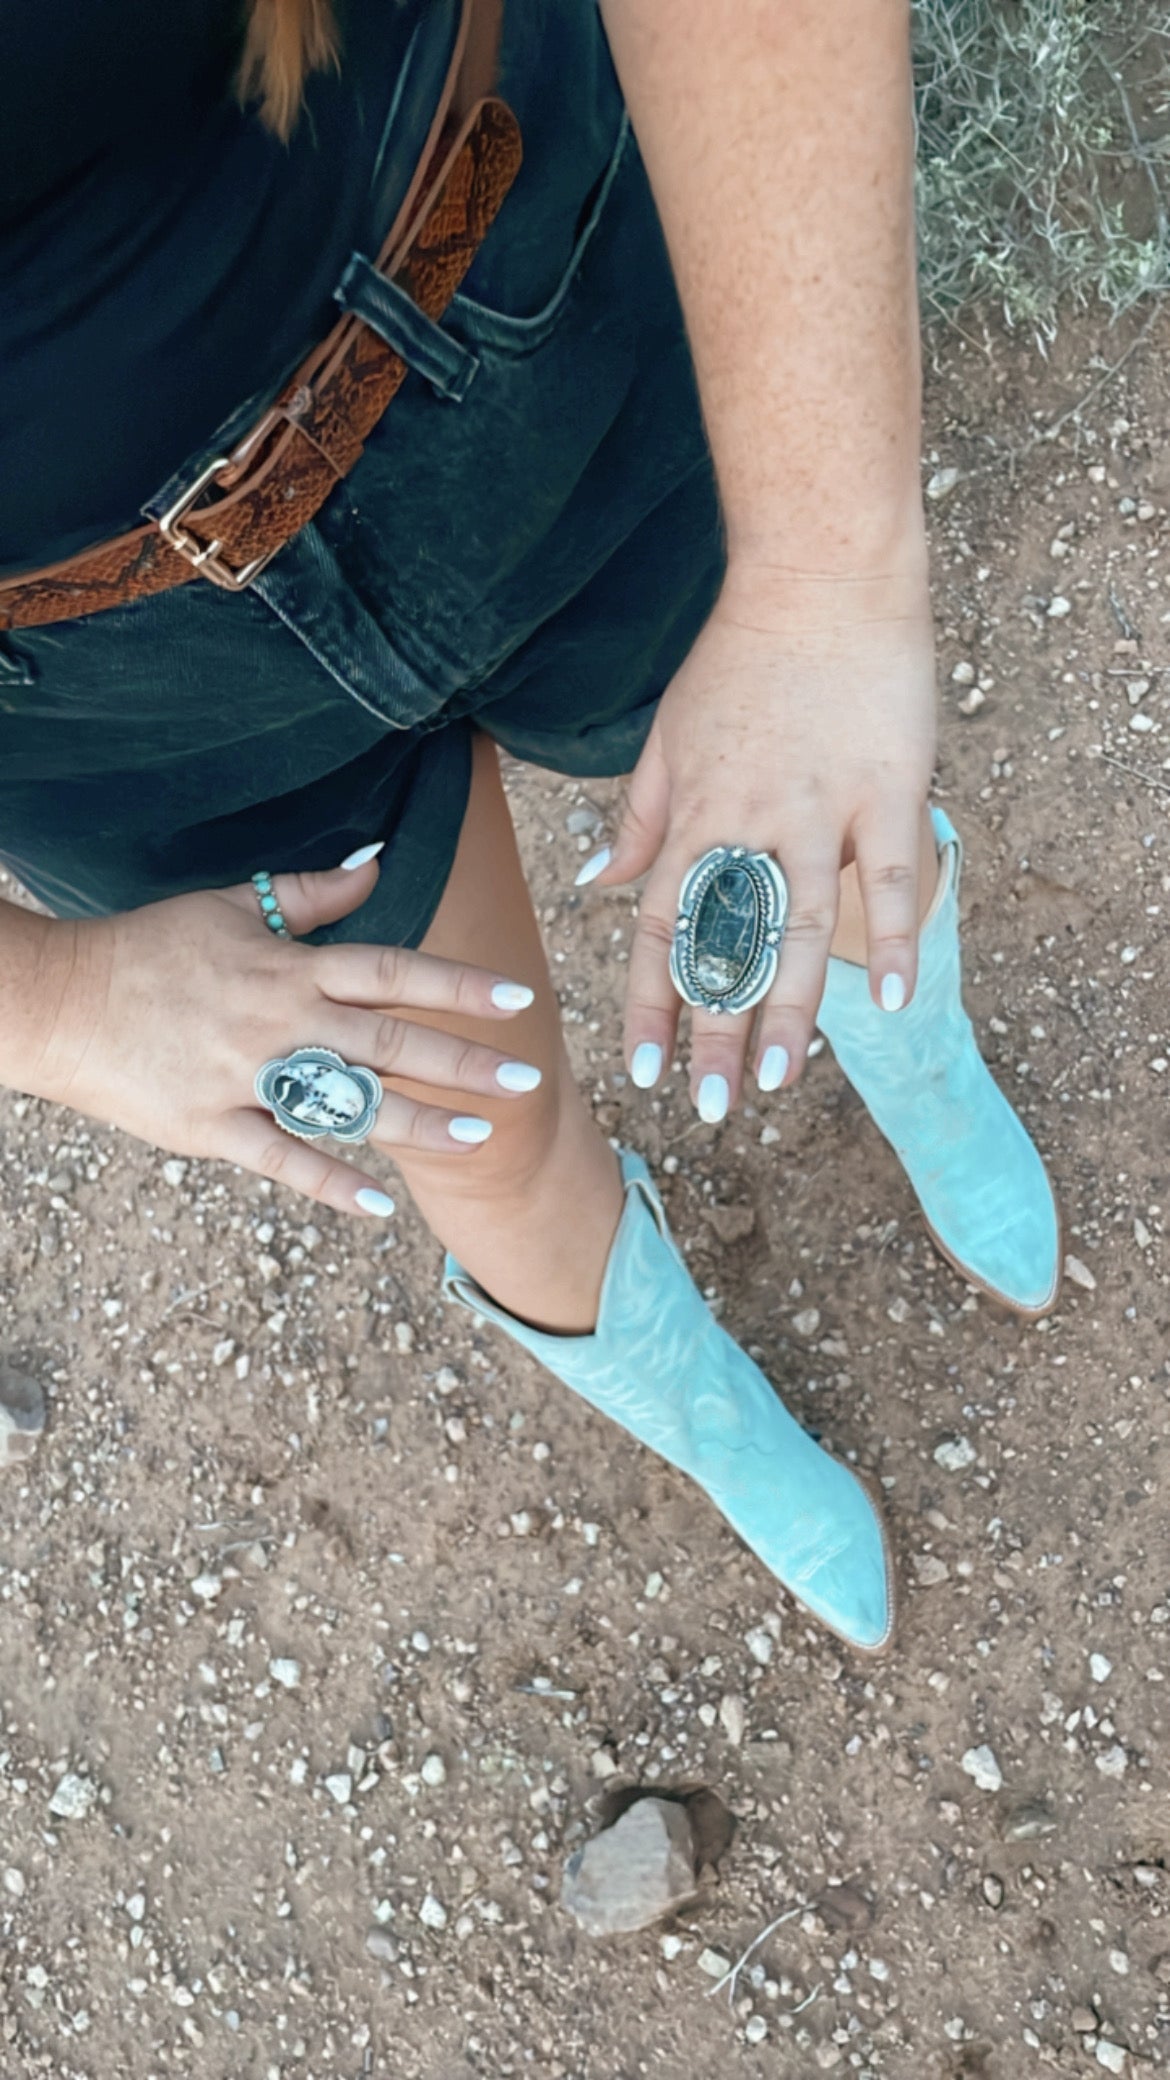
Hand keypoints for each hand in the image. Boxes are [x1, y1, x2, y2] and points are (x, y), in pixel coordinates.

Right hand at [21, 853, 540, 1215]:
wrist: (59, 1000)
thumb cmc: (148, 949)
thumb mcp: (230, 906)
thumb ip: (310, 895)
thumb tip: (377, 861)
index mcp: (289, 966)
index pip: (391, 971)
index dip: (457, 984)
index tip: (518, 998)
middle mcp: (278, 1019)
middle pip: (388, 1042)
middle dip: (462, 1062)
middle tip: (527, 1081)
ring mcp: (246, 1075)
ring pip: (347, 1103)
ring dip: (417, 1123)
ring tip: (479, 1139)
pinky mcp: (210, 1125)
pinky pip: (280, 1159)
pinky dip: (330, 1183)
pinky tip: (380, 1204)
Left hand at [579, 565, 936, 1111]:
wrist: (819, 576)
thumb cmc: (739, 657)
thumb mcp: (667, 736)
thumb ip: (637, 820)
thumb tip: (594, 884)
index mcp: (693, 815)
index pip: (661, 928)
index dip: (652, 1004)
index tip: (645, 1069)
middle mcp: (749, 823)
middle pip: (726, 945)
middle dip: (713, 1032)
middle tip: (709, 1107)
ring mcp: (822, 809)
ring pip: (799, 926)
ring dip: (786, 1008)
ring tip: (777, 1081)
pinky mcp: (888, 788)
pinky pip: (894, 874)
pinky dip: (896, 936)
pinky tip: (893, 999)